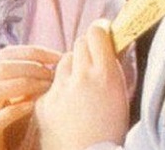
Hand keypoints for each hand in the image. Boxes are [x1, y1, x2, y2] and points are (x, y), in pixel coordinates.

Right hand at [0, 45, 60, 149]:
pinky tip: (31, 106)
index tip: (57, 56)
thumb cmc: (7, 127)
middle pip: (1, 67)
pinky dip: (14, 110)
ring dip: (24, 84)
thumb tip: (53, 67)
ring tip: (46, 87)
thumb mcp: (15, 100)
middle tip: (54, 75)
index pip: (6, 54)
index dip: (32, 52)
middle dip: (31, 66)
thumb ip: (25, 83)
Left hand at [35, 21, 131, 149]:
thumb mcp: (121, 97)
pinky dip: (58, 91)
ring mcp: (60, 89)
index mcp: (106, 76)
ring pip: (64, 61)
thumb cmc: (111, 133)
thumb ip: (111, 70)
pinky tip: (66, 107)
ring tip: (79, 90)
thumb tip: (109, 46)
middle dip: (86, 49)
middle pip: (79, 43)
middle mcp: (82, 77)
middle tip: (91, 63)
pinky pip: (51, 84)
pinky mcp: (44, 101)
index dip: (99, 31)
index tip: (101, 33)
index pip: (96, 34)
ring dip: (71, 68)